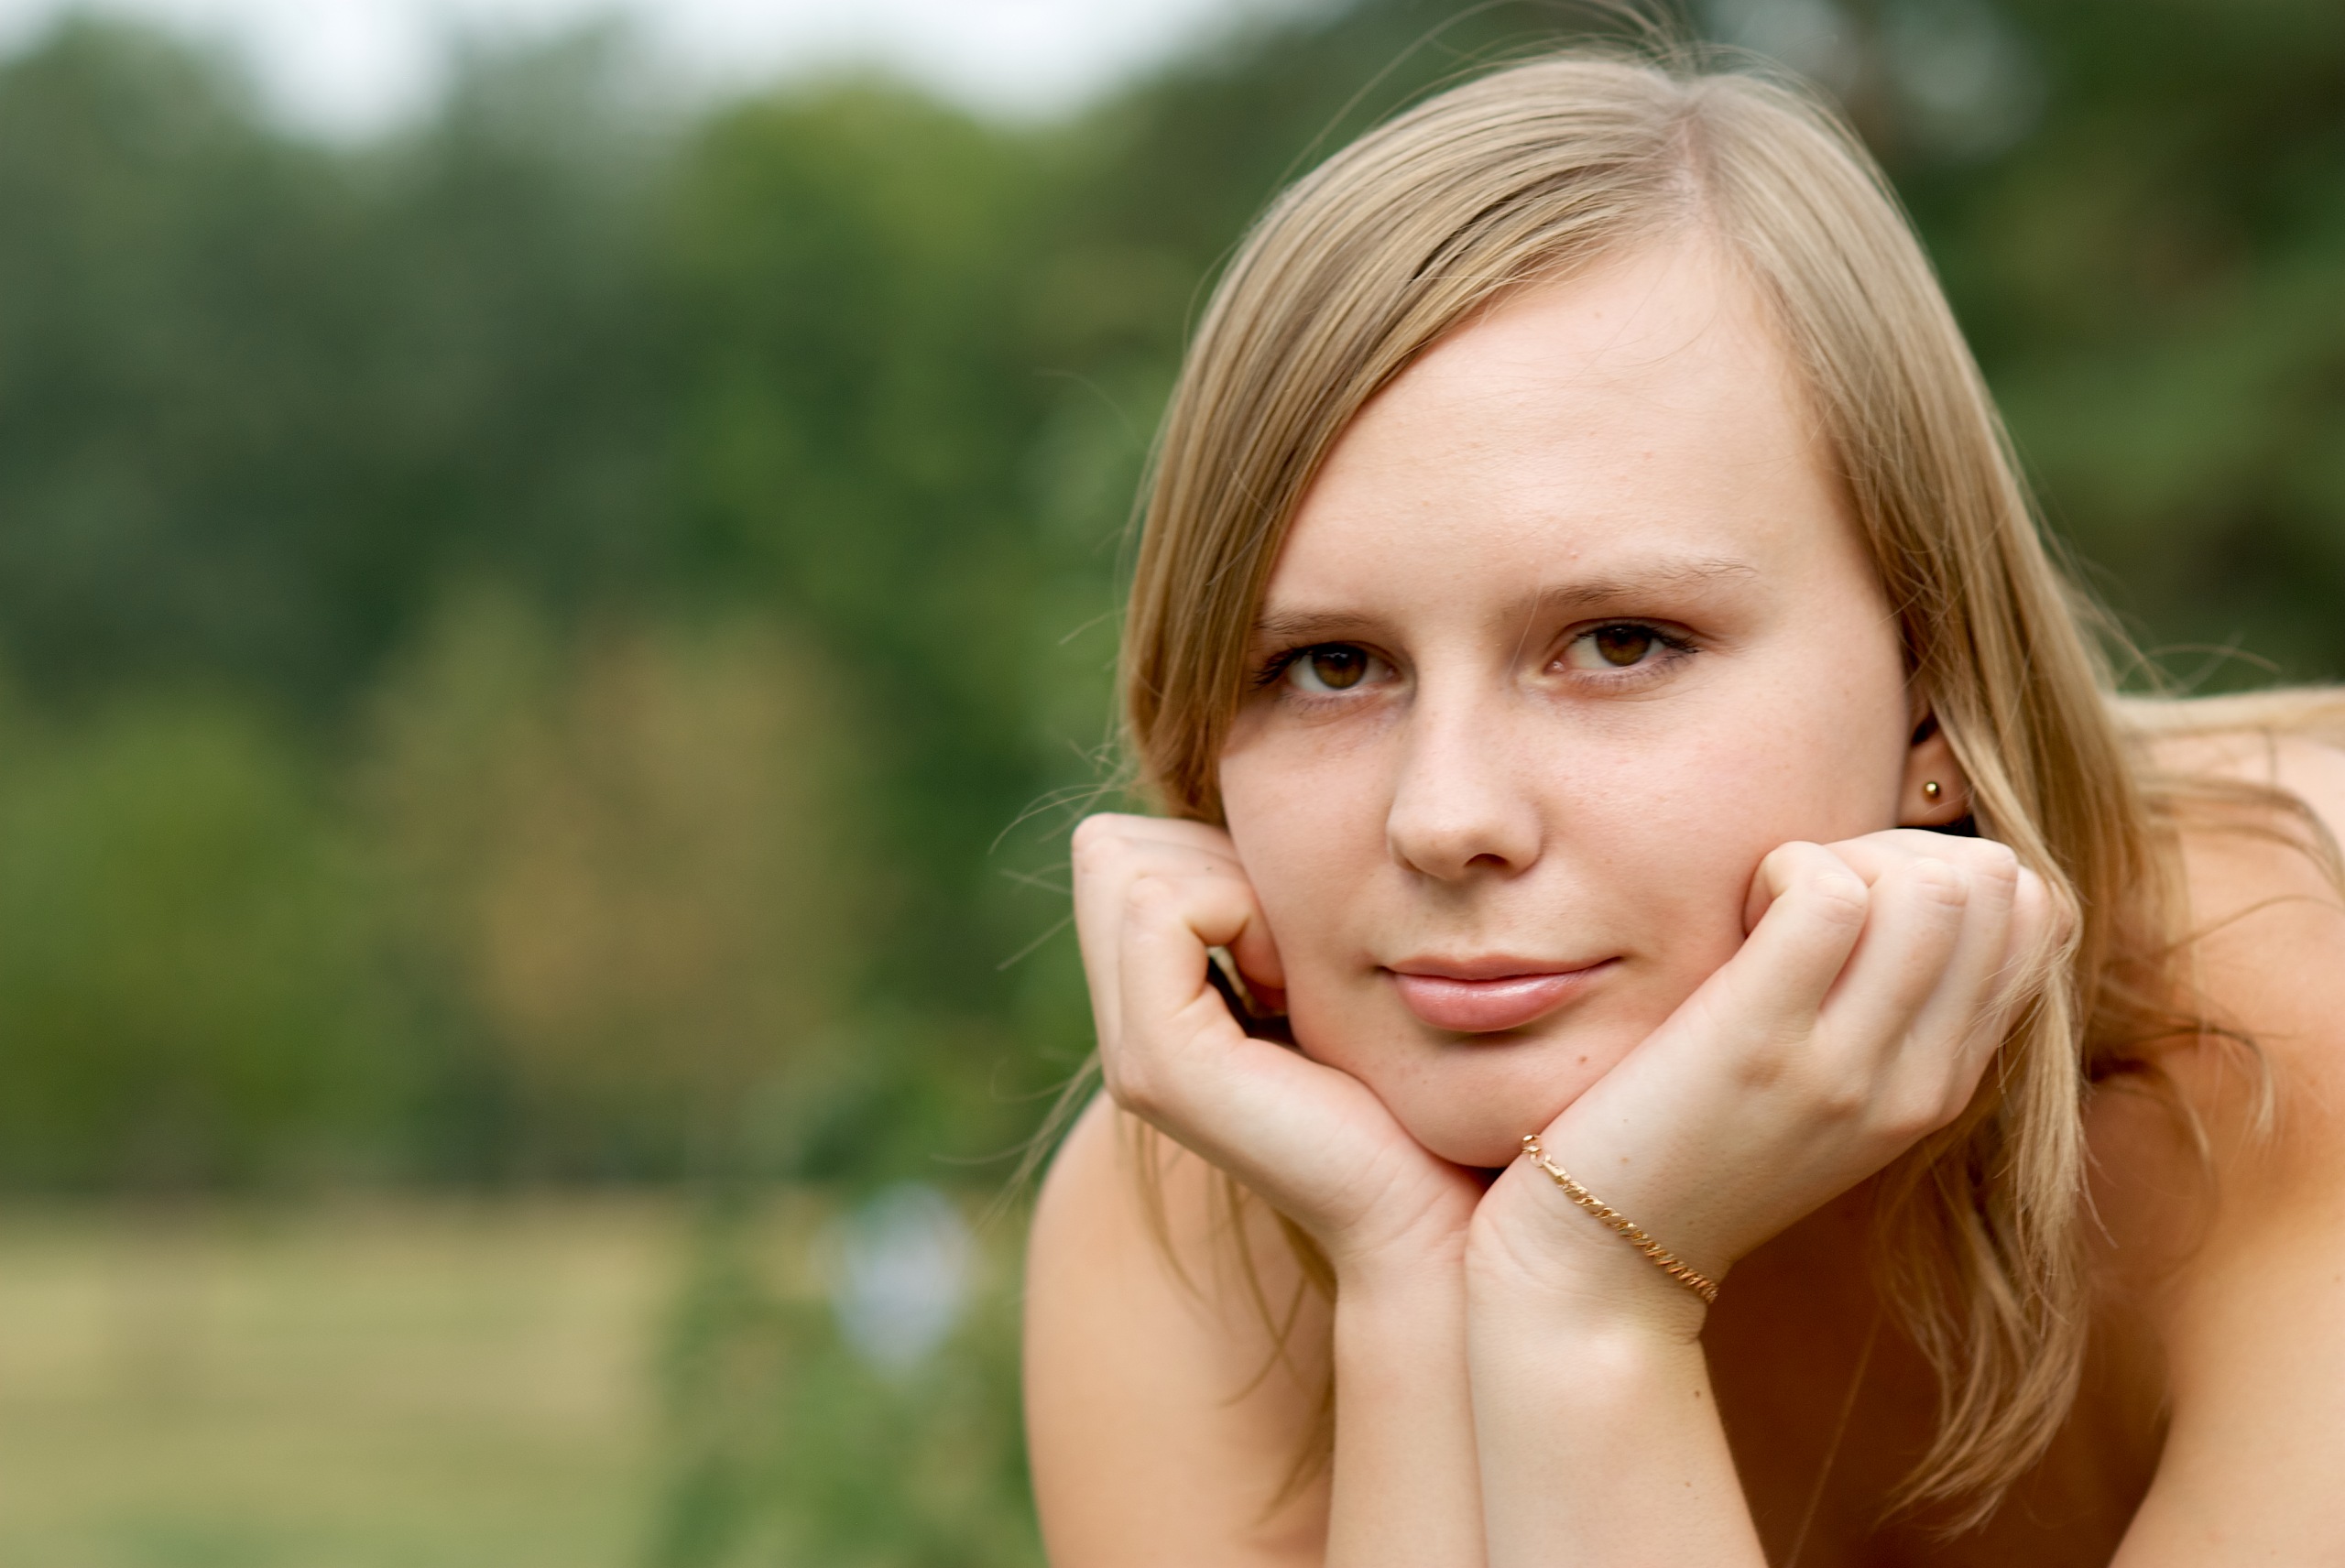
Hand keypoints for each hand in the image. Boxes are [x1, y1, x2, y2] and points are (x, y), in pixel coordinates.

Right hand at [1072, 813, 1482, 1279]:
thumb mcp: (1322, 969)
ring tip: (1291, 975)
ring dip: (1229, 887)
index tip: (1293, 944)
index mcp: (1154, 1007)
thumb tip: (1256, 809)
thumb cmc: (1409, 1090)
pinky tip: (1289, 986)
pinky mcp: (1160, 1064)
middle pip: (1111, 848)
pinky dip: (1234, 910)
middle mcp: (1123, 1031)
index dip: (1211, 859)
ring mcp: (1131, 1053)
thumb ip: (1268, 905)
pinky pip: (1164, 907)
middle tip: (1290, 955)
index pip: (1121, 851)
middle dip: (1211, 863)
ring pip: (1126, 863)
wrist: (1435, 1212)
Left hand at [1471, 830, 2067, 1317]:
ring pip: (1933, 887)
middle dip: (1899, 848)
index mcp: (1943, 1083)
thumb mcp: (1823, 1087)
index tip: (1854, 896)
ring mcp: (1848, 1068)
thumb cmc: (1690, 1145)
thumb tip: (1908, 879)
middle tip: (1802, 891)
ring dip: (1844, 855)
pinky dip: (1786, 865)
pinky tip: (1739, 910)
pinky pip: (1828, 896)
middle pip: (2000, 885)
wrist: (1604, 1261)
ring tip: (1770, 903)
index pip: (2036, 915)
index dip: (1946, 865)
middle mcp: (1919, 1080)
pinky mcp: (1761, 1047)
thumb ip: (1882, 1007)